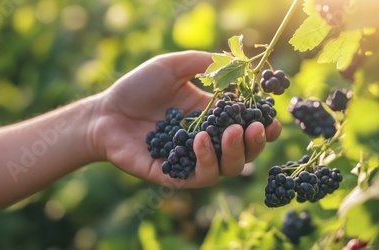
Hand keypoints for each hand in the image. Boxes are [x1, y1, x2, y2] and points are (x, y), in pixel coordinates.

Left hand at [90, 50, 281, 187]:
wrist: (105, 112)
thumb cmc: (137, 88)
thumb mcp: (171, 67)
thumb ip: (200, 63)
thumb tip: (236, 61)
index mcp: (212, 118)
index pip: (246, 127)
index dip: (264, 127)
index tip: (273, 119)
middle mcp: (207, 143)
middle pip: (244, 153)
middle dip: (255, 143)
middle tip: (256, 128)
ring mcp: (192, 161)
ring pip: (227, 169)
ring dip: (234, 152)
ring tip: (229, 132)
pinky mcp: (174, 175)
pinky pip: (199, 176)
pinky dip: (205, 160)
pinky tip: (199, 139)